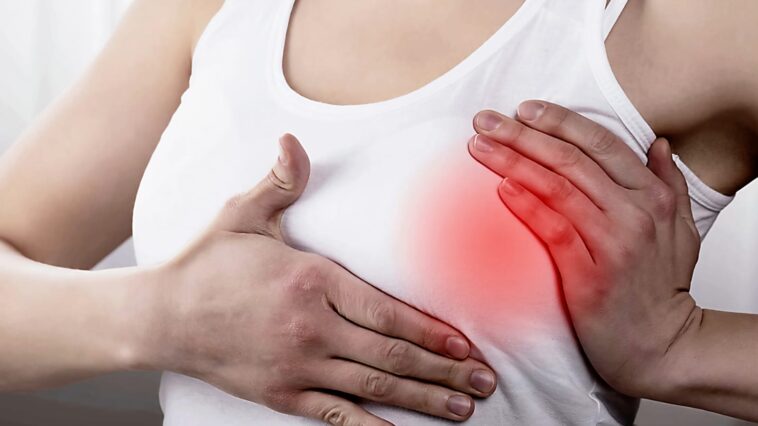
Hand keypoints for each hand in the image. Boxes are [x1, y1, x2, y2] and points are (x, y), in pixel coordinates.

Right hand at [144, 134, 496, 424]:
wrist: (160, 317)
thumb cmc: (207, 263)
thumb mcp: (242, 215)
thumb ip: (279, 183)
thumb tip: (292, 141)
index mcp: (312, 281)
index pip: (388, 312)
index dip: (433, 332)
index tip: (467, 344)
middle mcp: (312, 328)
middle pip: (392, 355)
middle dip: (445, 371)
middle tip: (486, 382)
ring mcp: (298, 366)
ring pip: (374, 388)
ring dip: (425, 400)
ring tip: (464, 408)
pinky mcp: (282, 395)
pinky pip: (337, 417)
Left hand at [467, 102, 699, 399]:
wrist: (661, 346)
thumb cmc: (661, 288)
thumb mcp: (682, 229)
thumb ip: (669, 183)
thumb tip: (657, 144)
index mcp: (652, 196)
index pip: (600, 143)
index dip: (559, 121)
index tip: (523, 109)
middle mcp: (634, 212)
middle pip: (571, 159)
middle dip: (523, 134)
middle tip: (485, 120)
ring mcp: (612, 242)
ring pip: (557, 187)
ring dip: (513, 161)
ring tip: (478, 146)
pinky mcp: (590, 274)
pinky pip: (553, 229)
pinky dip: (526, 205)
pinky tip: (501, 187)